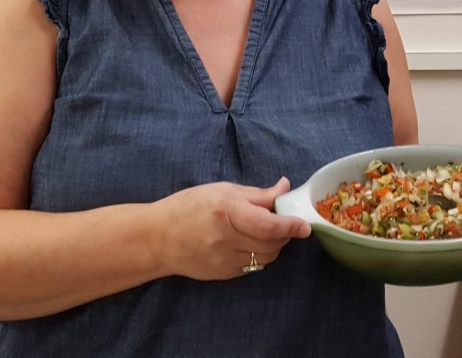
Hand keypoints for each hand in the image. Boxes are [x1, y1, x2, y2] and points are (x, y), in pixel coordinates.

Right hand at [159, 177, 310, 280]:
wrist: (157, 237)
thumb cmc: (188, 207)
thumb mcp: (223, 191)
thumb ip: (257, 194)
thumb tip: (284, 187)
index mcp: (227, 212)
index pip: (268, 225)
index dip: (290, 226)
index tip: (304, 226)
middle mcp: (226, 239)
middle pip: (271, 244)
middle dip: (284, 233)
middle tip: (282, 221)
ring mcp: (224, 260)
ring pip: (265, 258)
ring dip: (274, 245)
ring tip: (265, 231)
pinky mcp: (223, 274)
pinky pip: (252, 266)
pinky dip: (259, 255)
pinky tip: (249, 243)